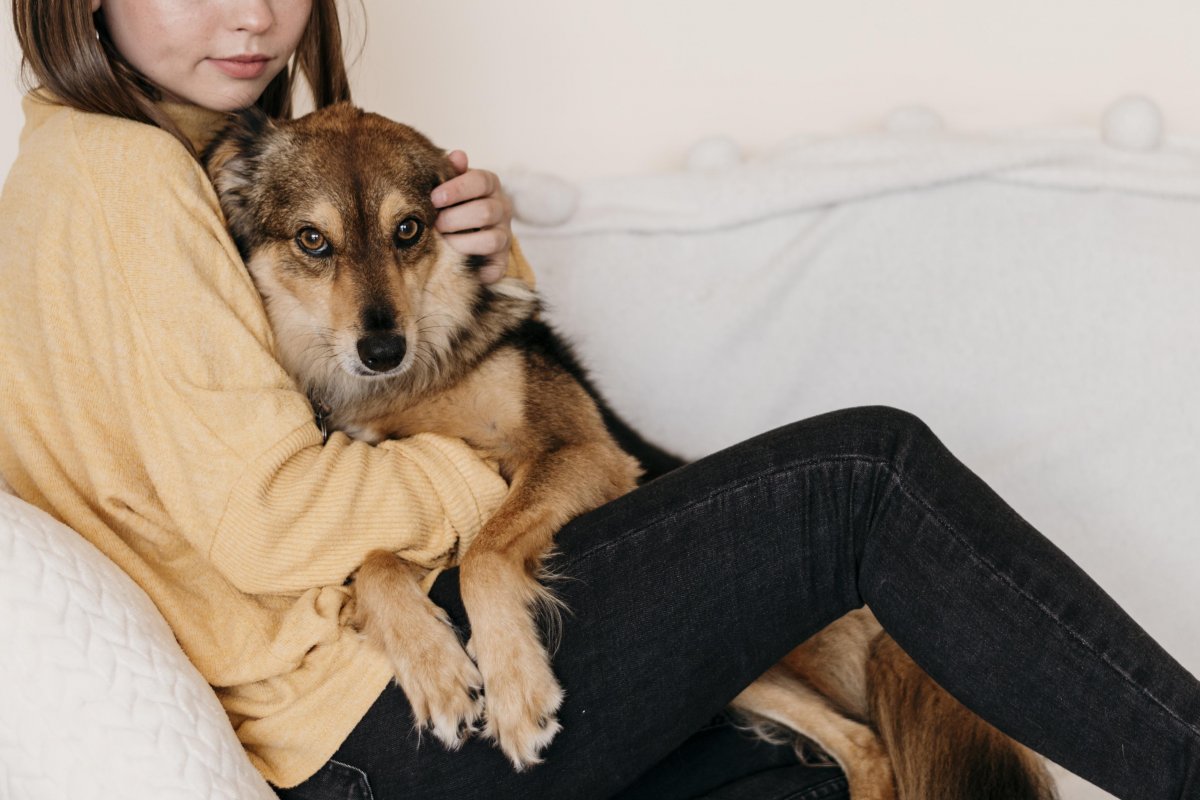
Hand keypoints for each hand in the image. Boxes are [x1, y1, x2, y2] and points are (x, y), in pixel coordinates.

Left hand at [433, 150, 512, 284]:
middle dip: (453, 219)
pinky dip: (473, 266)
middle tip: (435, 224)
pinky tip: (455, 262)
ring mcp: (505, 236)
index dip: (456, 189)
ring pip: (490, 240)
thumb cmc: (454, 204)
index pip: (480, 181)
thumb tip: (457, 155)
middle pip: (484, 212)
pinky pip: (493, 267)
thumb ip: (452, 171)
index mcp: (491, 186)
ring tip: (443, 242)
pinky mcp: (502, 262)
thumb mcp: (451, 185)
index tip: (434, 199)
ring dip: (460, 242)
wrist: (467, 235)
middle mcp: (503, 209)